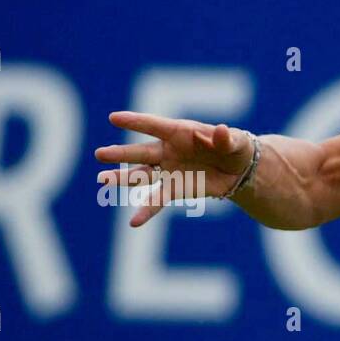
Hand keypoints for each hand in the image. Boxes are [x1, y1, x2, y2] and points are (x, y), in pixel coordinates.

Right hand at [94, 111, 253, 226]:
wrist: (239, 170)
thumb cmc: (235, 147)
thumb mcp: (237, 141)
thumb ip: (226, 139)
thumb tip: (221, 131)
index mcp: (180, 132)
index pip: (154, 125)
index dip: (136, 122)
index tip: (114, 118)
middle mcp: (168, 150)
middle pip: (141, 152)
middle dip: (121, 154)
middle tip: (100, 154)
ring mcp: (168, 170)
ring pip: (142, 175)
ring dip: (123, 179)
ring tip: (103, 181)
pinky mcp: (174, 188)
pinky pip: (157, 200)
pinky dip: (146, 211)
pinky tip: (134, 222)